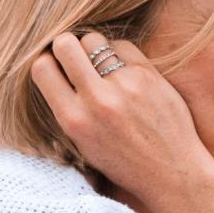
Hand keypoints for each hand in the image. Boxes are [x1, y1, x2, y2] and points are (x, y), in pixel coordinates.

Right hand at [30, 33, 213, 212]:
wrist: (172, 171)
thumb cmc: (124, 161)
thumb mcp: (83, 143)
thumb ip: (68, 108)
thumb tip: (54, 65)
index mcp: (74, 120)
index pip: (42, 68)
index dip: (47, 62)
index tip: (56, 66)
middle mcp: (97, 100)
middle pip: (65, 44)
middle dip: (65, 46)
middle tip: (74, 57)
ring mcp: (124, 85)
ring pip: (94, 40)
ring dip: (93, 48)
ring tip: (101, 65)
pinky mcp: (148, 75)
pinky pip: (122, 46)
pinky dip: (118, 53)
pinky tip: (123, 70)